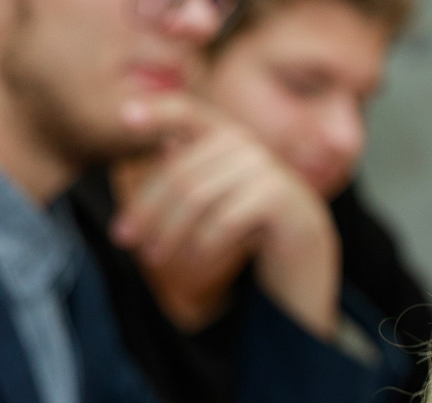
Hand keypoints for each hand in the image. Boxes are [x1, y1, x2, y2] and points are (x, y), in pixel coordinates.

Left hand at [114, 95, 342, 340]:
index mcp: (228, 137)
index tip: (125, 117)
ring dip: (168, 232)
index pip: (188, 114)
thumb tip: (160, 146)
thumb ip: (193, 171)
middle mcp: (247, 145)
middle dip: (147, 209)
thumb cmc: (255, 229)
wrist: (307, 260)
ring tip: (153, 257)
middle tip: (124, 239)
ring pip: (197, 197)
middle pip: (180, 173)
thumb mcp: (219, 196)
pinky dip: (203, 243)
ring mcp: (266, 169)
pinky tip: (194, 261)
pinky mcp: (280, 199)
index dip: (158, 112)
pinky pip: (225, 219)